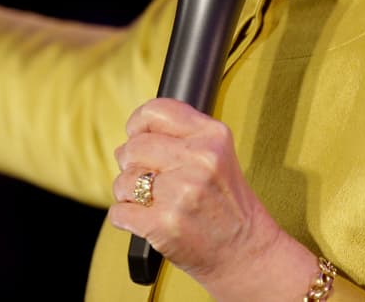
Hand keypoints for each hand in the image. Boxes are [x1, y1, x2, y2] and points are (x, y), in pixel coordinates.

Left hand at [108, 98, 309, 298]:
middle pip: (133, 147)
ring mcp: (181, 193)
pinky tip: (147, 221)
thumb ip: (183, 136)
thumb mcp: (219, 155)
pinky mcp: (164, 225)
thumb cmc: (227, 205)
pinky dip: (125, 218)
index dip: (138, 124)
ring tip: (153, 203)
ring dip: (128, 194)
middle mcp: (199, 160)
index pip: (156, 111)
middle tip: (150, 179)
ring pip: (123, 180)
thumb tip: (134, 133)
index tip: (137, 135)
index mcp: (213, 136)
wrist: (245, 253)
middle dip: (132, 164)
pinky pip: (119, 212)